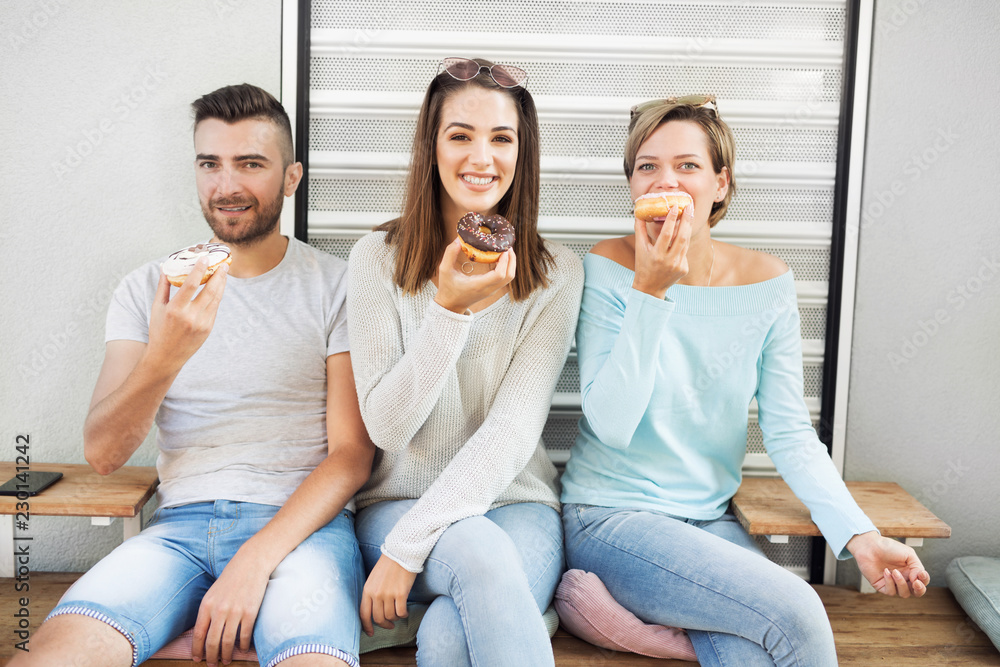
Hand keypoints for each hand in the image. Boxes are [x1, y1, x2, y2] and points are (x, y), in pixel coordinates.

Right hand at [146, 257, 226, 371]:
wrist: (166, 356)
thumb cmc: (159, 330)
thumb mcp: (156, 308)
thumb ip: (162, 287)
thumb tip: (164, 268)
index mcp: (175, 310)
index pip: (190, 285)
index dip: (200, 270)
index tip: (206, 259)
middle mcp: (190, 316)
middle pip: (210, 291)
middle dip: (219, 275)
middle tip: (224, 264)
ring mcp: (202, 323)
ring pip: (216, 299)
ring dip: (221, 284)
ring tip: (224, 273)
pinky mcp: (208, 329)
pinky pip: (214, 308)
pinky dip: (217, 296)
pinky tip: (218, 288)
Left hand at [191, 555, 269, 665]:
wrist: (251, 563)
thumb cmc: (231, 578)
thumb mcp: (213, 593)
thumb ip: (208, 612)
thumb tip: (205, 633)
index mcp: (207, 605)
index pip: (198, 634)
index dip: (197, 650)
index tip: (198, 659)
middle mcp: (219, 610)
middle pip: (212, 641)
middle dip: (211, 656)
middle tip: (212, 664)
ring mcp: (235, 611)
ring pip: (228, 641)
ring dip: (226, 654)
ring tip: (226, 660)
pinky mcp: (250, 612)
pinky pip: (245, 635)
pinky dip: (243, 645)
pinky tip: (242, 649)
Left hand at [359, 554, 417, 636]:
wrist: (401, 552)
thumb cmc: (388, 564)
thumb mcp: (373, 578)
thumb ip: (372, 592)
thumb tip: (375, 609)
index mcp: (367, 590)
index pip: (364, 614)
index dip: (367, 626)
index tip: (371, 633)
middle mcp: (376, 594)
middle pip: (378, 618)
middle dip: (385, 625)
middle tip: (390, 625)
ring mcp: (388, 594)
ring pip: (391, 616)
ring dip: (395, 618)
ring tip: (399, 614)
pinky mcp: (401, 594)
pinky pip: (401, 612)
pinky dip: (403, 615)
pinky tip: (405, 612)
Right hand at [434, 238, 515, 313]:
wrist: (450, 306)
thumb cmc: (447, 288)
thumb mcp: (444, 270)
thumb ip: (450, 253)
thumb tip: (458, 239)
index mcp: (478, 285)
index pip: (499, 275)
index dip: (504, 261)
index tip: (503, 249)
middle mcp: (488, 289)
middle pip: (509, 276)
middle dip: (512, 260)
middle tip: (507, 247)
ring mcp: (492, 291)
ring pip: (509, 278)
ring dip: (510, 263)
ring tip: (505, 251)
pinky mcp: (492, 290)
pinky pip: (504, 278)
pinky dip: (506, 267)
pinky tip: (499, 258)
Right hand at [631, 203, 691, 298]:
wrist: (650, 288)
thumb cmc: (643, 267)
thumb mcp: (639, 249)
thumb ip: (640, 231)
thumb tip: (639, 214)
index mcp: (656, 255)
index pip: (666, 234)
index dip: (671, 220)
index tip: (675, 207)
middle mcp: (669, 261)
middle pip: (682, 237)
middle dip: (686, 220)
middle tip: (689, 206)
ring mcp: (678, 265)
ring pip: (686, 242)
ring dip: (688, 228)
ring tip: (690, 214)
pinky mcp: (684, 268)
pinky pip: (685, 251)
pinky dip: (683, 242)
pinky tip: (682, 235)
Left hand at [847, 531, 929, 596]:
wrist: (870, 546)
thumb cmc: (888, 548)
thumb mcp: (908, 554)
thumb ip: (917, 567)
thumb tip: (917, 580)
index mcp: (911, 571)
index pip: (922, 582)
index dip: (925, 580)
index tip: (922, 573)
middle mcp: (903, 579)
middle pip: (916, 592)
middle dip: (919, 590)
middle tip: (916, 582)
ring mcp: (892, 584)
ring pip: (904, 594)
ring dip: (901, 583)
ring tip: (894, 571)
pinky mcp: (882, 586)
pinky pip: (891, 592)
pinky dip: (890, 582)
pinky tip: (886, 571)